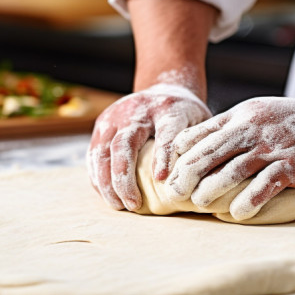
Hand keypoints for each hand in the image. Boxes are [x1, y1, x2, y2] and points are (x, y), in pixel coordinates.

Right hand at [87, 84, 210, 210]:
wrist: (164, 89)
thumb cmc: (185, 115)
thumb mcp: (200, 122)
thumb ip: (199, 144)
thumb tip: (200, 177)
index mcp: (168, 108)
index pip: (165, 132)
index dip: (163, 155)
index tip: (162, 178)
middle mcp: (136, 110)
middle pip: (124, 143)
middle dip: (125, 178)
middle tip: (134, 204)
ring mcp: (114, 116)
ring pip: (103, 151)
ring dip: (108, 182)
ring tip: (119, 205)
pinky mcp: (101, 125)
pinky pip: (94, 155)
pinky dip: (98, 178)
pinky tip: (109, 196)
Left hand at [163, 95, 294, 220]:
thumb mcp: (260, 114)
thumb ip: (232, 129)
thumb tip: (195, 148)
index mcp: (243, 115)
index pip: (202, 133)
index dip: (181, 154)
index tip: (167, 172)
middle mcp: (255, 128)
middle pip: (211, 151)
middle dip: (187, 173)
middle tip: (172, 193)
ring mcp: (275, 146)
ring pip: (233, 168)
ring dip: (212, 189)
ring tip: (198, 203)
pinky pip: (266, 184)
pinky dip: (249, 200)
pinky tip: (238, 213)